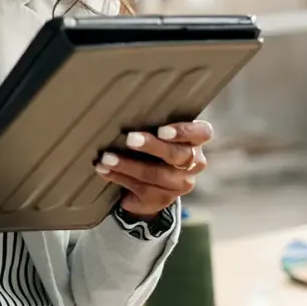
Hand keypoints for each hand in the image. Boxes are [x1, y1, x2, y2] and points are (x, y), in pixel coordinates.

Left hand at [96, 120, 212, 217]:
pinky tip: (104, 170)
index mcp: (195, 140)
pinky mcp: (163, 198)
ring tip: (107, 158)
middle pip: (177, 155)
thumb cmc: (151, 146)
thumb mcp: (155, 132)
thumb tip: (123, 107)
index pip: (202, 133)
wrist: (148, 183)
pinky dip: (119, 177)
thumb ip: (151, 122)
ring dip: (128, 165)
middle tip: (130, 139)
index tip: (161, 130)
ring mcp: (180, 183)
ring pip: (157, 174)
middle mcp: (194, 163)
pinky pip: (142, 188)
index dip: (184, 132)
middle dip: (151, 147)